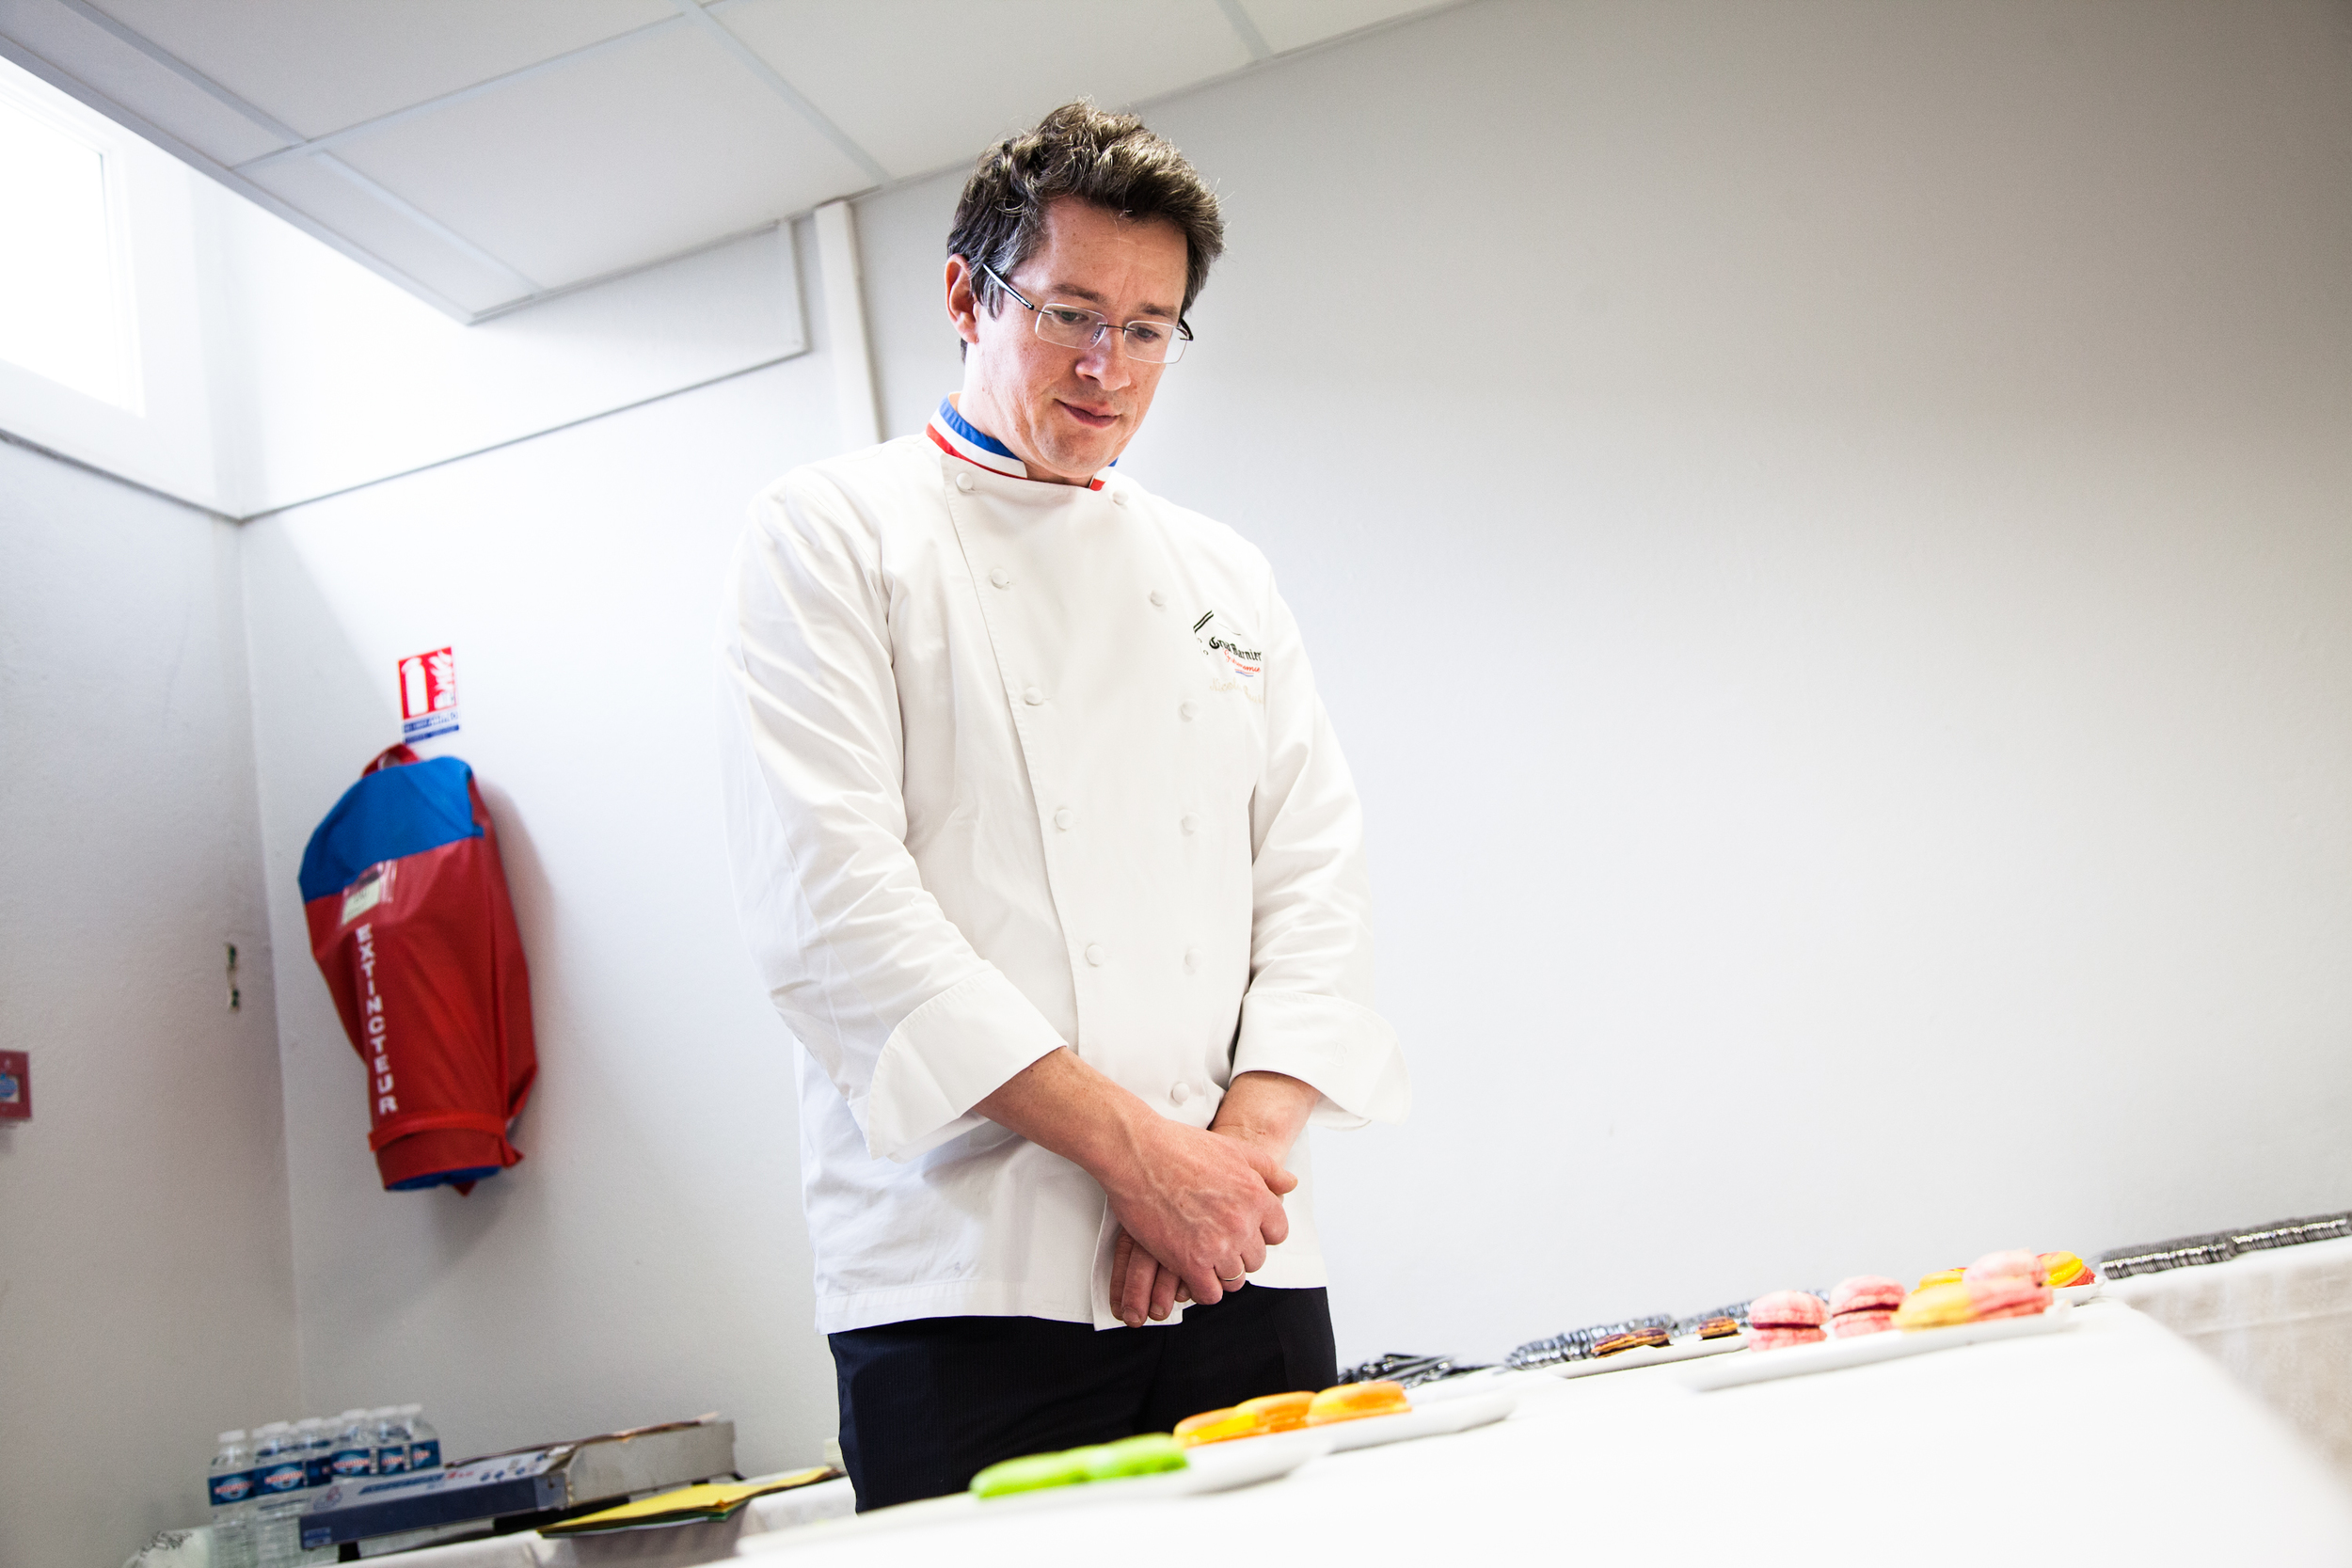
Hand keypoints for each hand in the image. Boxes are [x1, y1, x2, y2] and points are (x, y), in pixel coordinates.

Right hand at [1101, 1116, 1295, 1311]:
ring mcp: (1217, 1245)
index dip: (1261, 1233)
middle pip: (1256, 1259)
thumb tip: (1290, 1184)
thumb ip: (1267, 1169)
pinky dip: (1203, 1288)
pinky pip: (1210, 1293)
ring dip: (1222, 1272)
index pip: (1278, 1233)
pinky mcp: (1189, 1262)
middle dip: (1240, 1253)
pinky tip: (1192, 1273)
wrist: (1138, 1153)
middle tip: (1218, 1243)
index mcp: (1256, 1197)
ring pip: (1235, 1279)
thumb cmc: (1181, 1147)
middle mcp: (1242, 1224)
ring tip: (1205, 1258)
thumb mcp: (1234, 1149)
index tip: (1243, 1231)